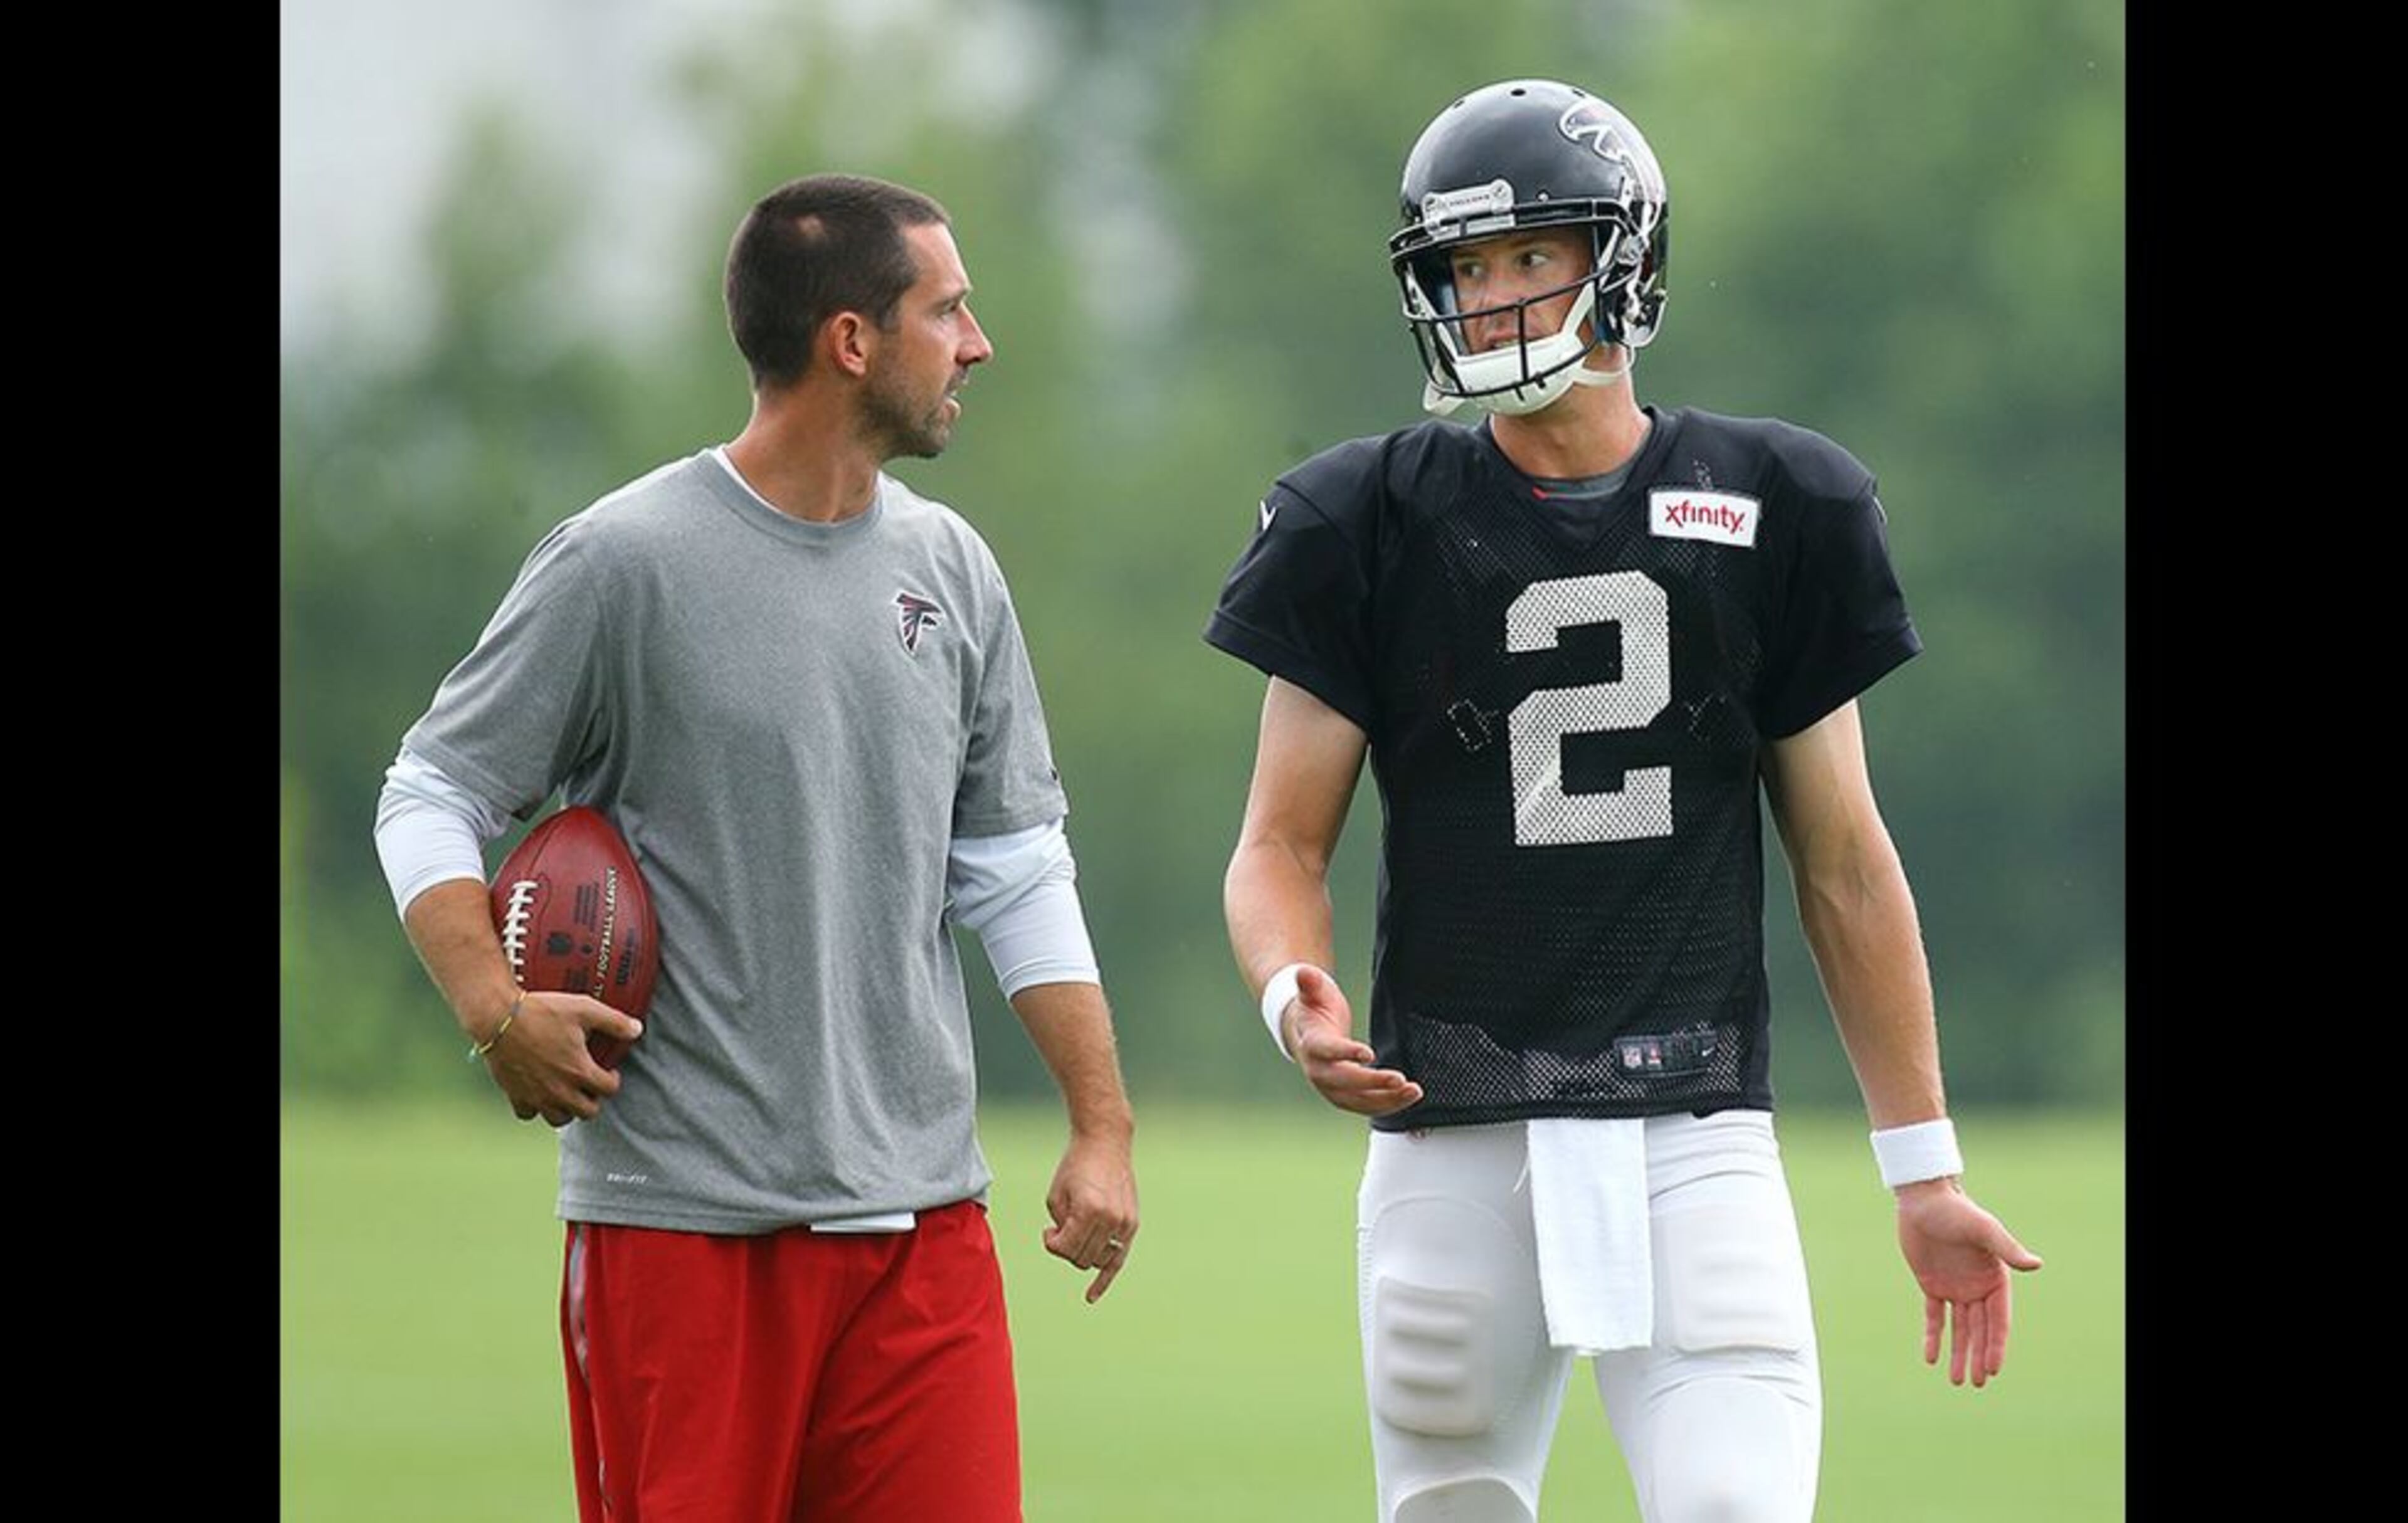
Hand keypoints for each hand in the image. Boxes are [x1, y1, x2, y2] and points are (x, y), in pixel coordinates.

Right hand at [480, 991, 644, 1127]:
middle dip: (593, 1099)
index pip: (609, 1090)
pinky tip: (539, 1092)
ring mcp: (537, 1096)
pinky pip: (529, 1114)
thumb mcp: (584, 1009)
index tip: (608, 1070)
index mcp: (580, 1071)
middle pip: (587, 1112)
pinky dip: (536, 1108)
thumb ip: (614, 1022)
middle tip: (589, 1084)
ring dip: (567, 1109)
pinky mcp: (515, 1095)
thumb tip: (638, 1030)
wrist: (498, 1017)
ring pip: (559, 1119)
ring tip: (567, 1091)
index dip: (613, 1079)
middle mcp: (560, 1090)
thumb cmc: (542, 1011)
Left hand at [1042, 1130, 1137, 1303]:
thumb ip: (1059, 1228)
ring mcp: (1124, 1223)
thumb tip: (1066, 1249)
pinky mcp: (1132, 1224)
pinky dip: (1104, 1279)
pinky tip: (1091, 1296)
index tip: (1048, 1230)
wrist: (1106, 1143)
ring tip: (1076, 1233)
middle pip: (1081, 1258)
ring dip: (1082, 1254)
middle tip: (1061, 1227)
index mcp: (1089, 1210)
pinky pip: (1118, 1260)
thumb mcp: (1056, 1196)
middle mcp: (1110, 1219)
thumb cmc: (1075, 1167)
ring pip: (1097, 1261)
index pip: (1065, 1248)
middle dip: (1066, 1249)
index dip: (1051, 1243)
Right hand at [1281, 967, 1422, 1116]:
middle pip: (1343, 1082)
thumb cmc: (1313, 1008)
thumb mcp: (1313, 992)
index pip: (1326, 1051)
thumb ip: (1310, 983)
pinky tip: (1409, 1097)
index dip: (1345, 1053)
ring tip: (1413, 1091)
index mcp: (1310, 1043)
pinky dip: (1387, 1104)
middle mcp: (1317, 1070)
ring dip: (1386, 1099)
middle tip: (1400, 1079)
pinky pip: (1365, 1105)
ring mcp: (1329, 1087)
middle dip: (1372, 1083)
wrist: (1304, 1032)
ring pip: (1357, 1100)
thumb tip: (1303, 971)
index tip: (1369, 1054)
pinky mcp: (1343, 1096)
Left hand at [1895, 1178, 2042, 1387]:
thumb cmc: (1957, 1211)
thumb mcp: (1984, 1230)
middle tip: (1976, 1383)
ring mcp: (1955, 1288)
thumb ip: (2008, 1249)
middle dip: (1979, 1356)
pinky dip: (1933, 1337)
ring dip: (1959, 1354)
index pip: (1998, 1320)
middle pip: (1980, 1330)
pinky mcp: (1932, 1285)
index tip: (1993, 1369)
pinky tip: (1931, 1358)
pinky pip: (1934, 1317)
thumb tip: (2036, 1265)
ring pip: (1959, 1329)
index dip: (1996, 1344)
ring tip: (1957, 1381)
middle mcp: (1977, 1287)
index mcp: (1995, 1278)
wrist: (1923, 1200)